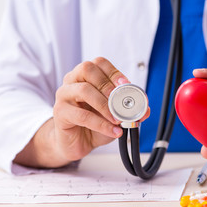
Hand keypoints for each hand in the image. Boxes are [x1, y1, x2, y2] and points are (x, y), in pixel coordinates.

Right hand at [14, 57, 148, 167]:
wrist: (76, 143)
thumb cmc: (93, 124)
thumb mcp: (115, 116)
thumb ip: (130, 111)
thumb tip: (145, 109)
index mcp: (86, 76)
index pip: (99, 63)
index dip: (114, 72)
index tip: (126, 85)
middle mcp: (72, 81)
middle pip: (87, 69)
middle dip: (107, 84)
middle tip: (120, 101)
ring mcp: (64, 95)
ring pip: (83, 90)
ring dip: (105, 105)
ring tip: (118, 119)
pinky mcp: (60, 112)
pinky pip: (81, 115)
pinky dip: (101, 124)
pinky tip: (113, 131)